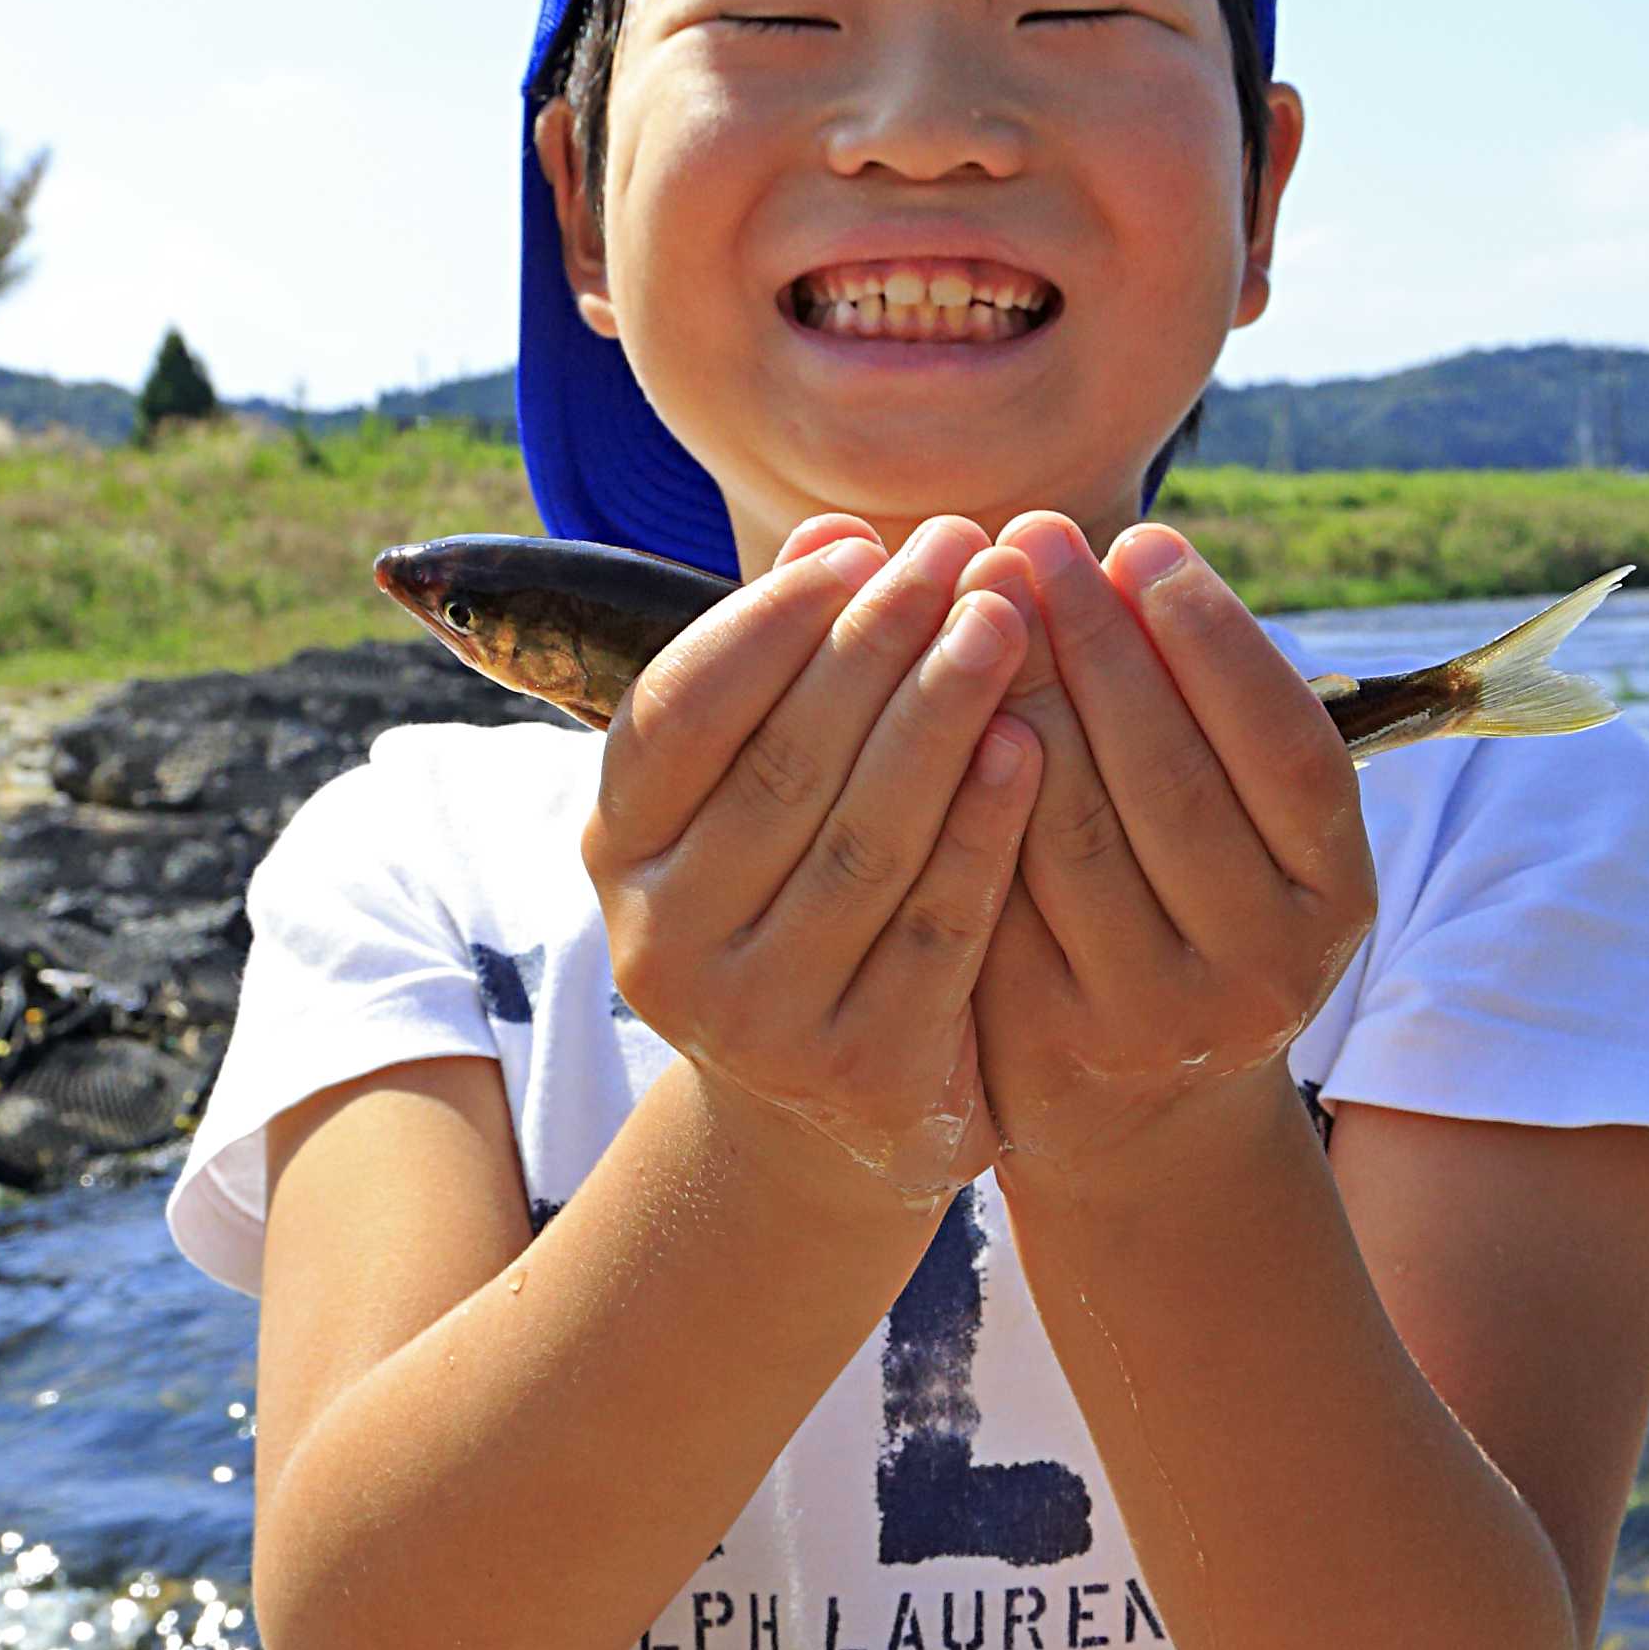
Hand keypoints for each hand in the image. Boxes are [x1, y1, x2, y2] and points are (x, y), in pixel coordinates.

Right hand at [583, 513, 1044, 1205]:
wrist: (820, 1123)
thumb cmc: (796, 900)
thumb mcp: (757, 792)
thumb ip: (791, 669)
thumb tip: (837, 526)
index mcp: (618, 848)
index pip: (680, 711)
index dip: (769, 620)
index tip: (864, 545)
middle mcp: (662, 938)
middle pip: (783, 765)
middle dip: (879, 644)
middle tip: (963, 551)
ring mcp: (756, 1018)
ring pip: (863, 842)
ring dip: (940, 717)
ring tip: (1006, 619)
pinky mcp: (860, 1071)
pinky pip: (936, 929)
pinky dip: (984, 832)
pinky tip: (1031, 743)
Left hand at [961, 515, 1372, 1180]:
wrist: (1148, 1117)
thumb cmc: (1197, 912)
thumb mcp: (1256, 840)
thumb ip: (1214, 719)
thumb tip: (1122, 553)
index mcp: (1333, 899)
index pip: (1283, 747)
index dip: (1214, 638)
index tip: (1143, 537)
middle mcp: (1260, 969)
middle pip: (1169, 780)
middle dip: (1093, 642)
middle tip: (1028, 534)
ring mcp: (1151, 1019)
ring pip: (1069, 832)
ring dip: (1015, 697)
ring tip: (970, 594)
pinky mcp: (1044, 1046)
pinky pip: (992, 893)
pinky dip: (961, 789)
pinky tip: (928, 699)